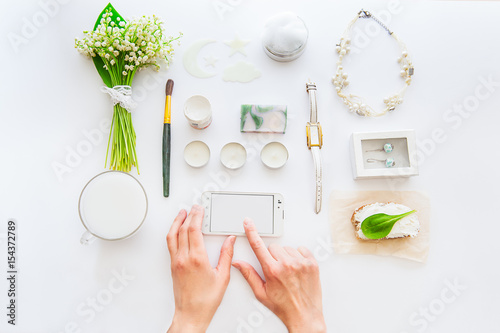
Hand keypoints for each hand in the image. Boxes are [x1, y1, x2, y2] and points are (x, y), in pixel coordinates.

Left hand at [166, 205, 235, 332]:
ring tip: (182, 213)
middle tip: (194, 207)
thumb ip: (227, 256)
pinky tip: (177, 230)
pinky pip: (171, 244)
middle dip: (189, 215)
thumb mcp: (223, 277)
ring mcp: (176, 261)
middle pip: (183, 229)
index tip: (200, 209)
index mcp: (197, 258)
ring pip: (173, 235)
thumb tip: (230, 241)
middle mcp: (183, 258)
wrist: (191, 314)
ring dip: (177, 222)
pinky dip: (174, 232)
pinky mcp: (173, 266)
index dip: (197, 216)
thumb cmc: (206, 300)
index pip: (194, 230)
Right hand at [232, 219, 325, 332]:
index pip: (258, 246)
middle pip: (273, 248)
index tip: (248, 223)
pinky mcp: (312, 263)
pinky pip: (301, 249)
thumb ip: (249, 275)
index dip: (252, 232)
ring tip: (288, 272)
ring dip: (286, 257)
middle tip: (276, 271)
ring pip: (287, 248)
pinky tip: (297, 268)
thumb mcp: (261, 293)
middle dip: (272, 256)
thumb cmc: (284, 307)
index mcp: (272, 271)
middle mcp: (287, 264)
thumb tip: (238, 263)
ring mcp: (301, 263)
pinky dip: (298, 256)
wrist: (304, 316)